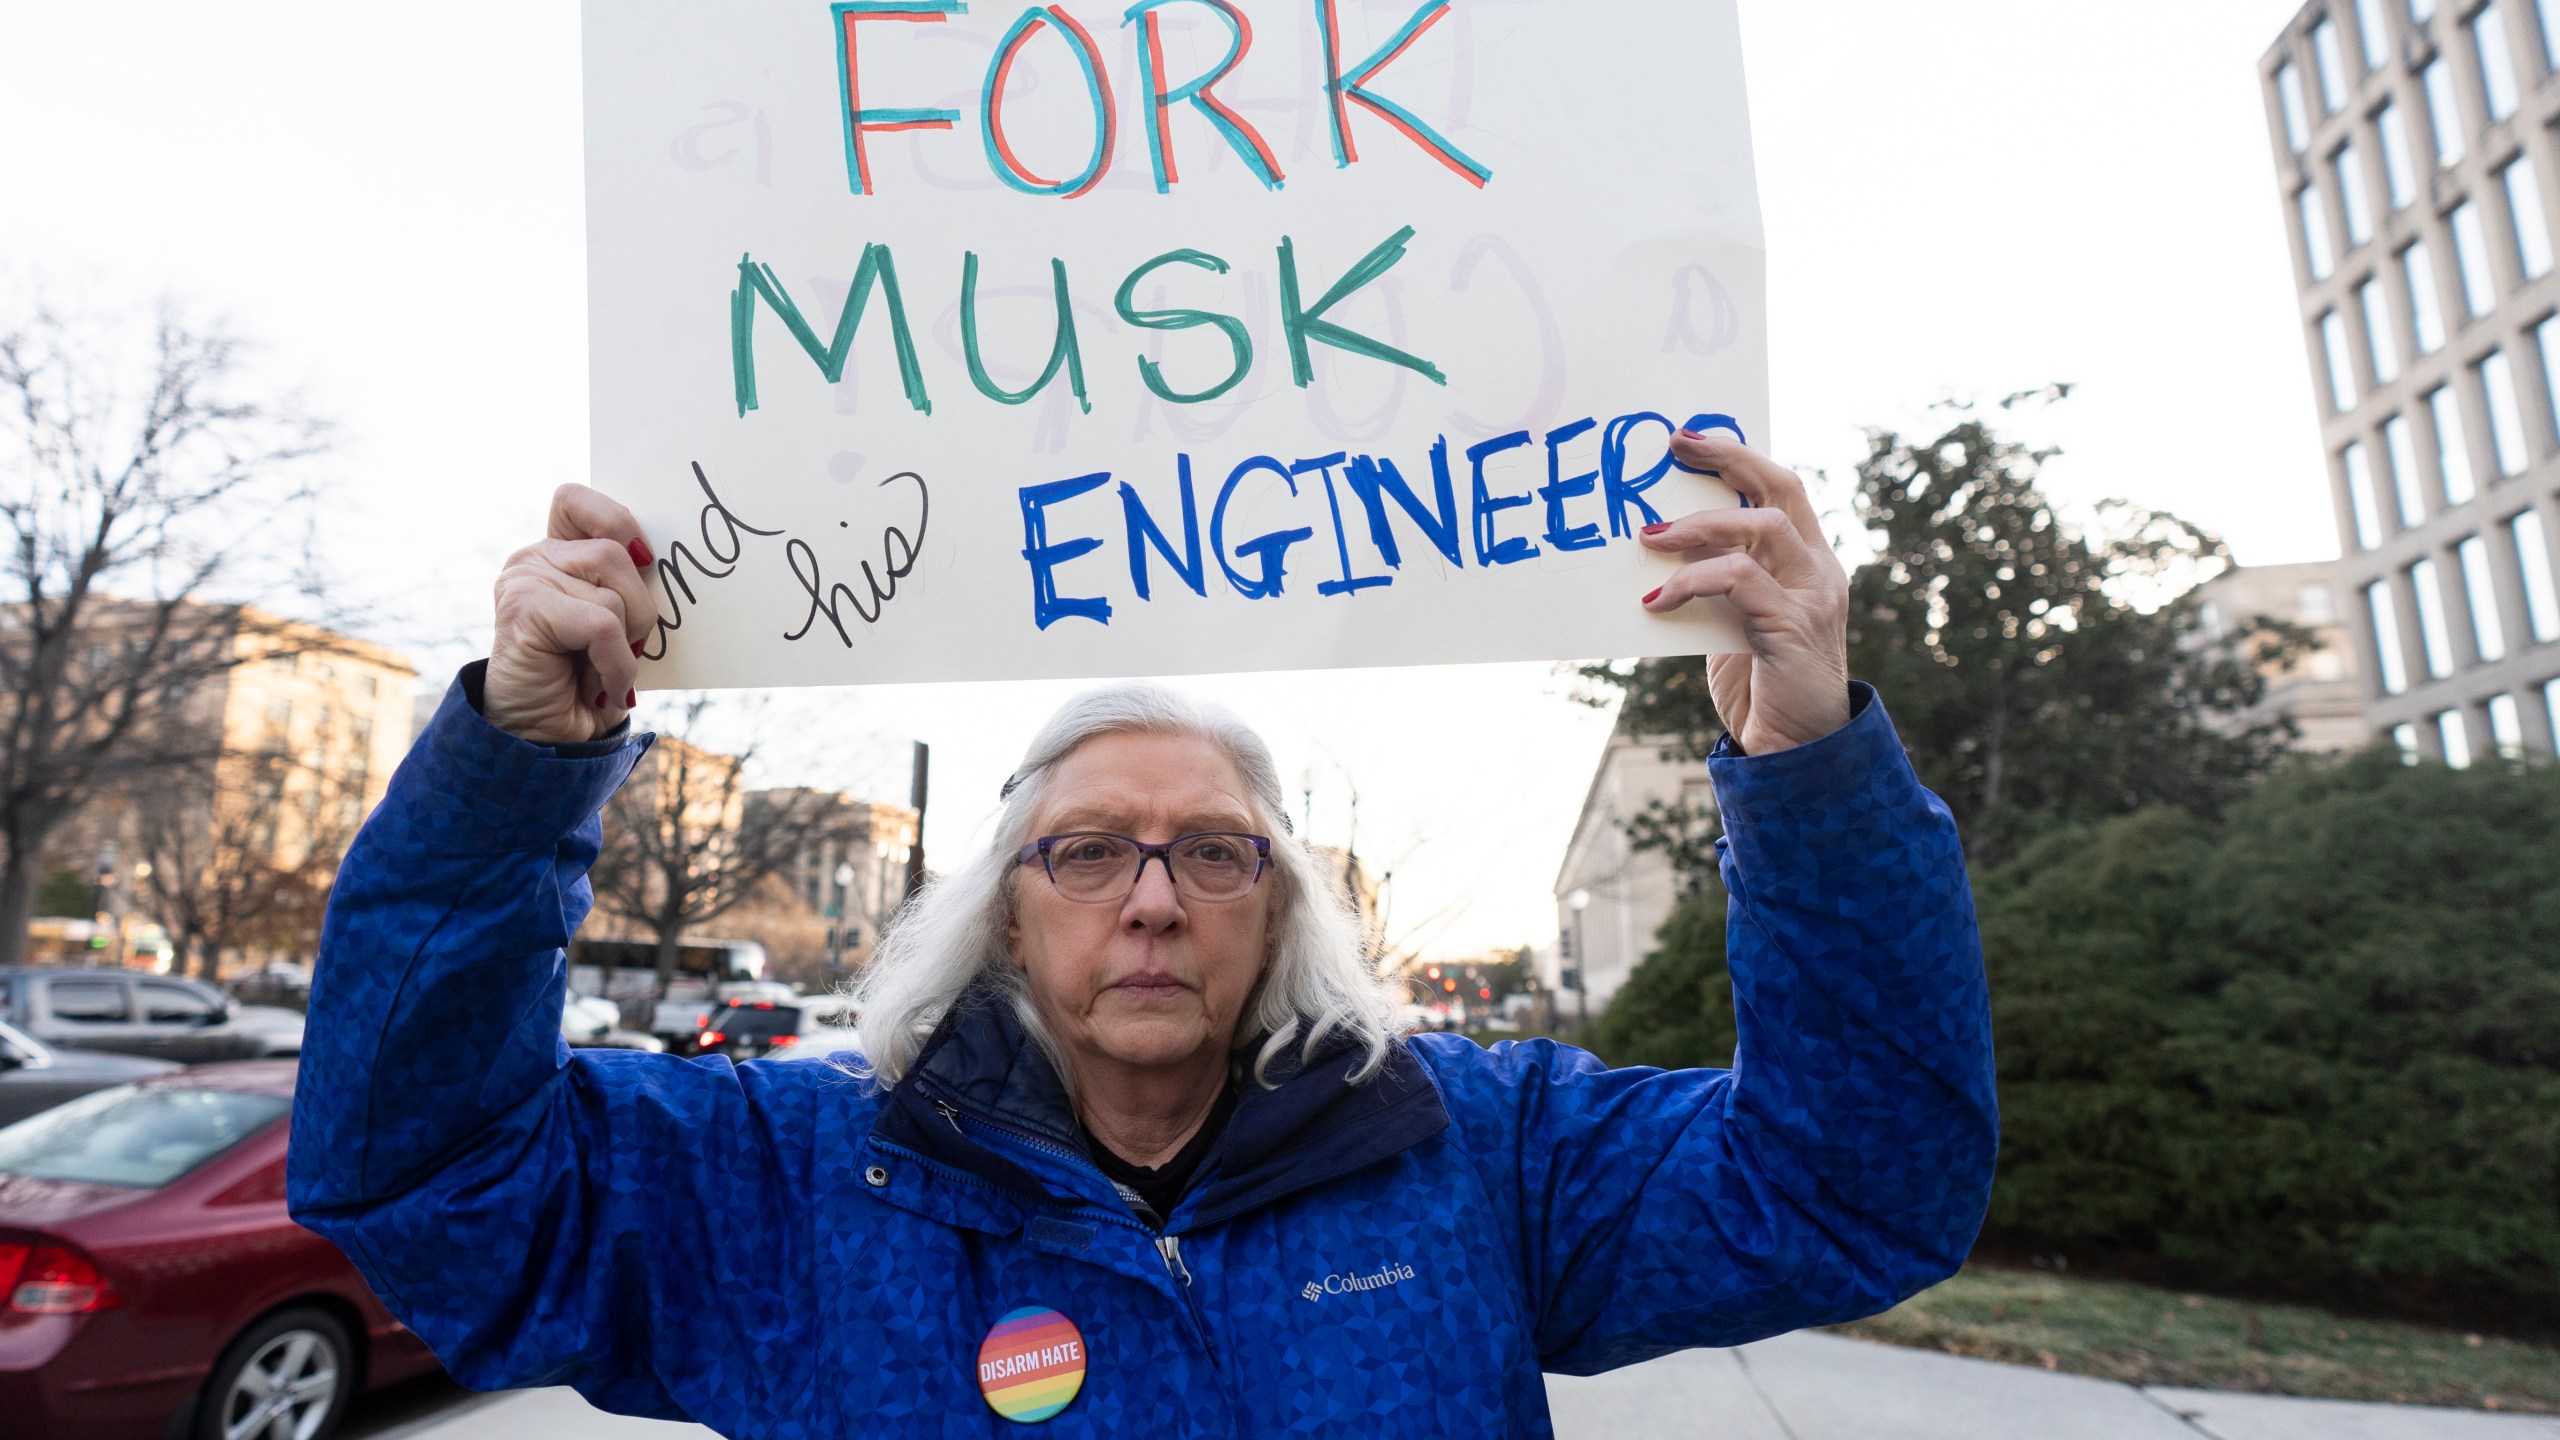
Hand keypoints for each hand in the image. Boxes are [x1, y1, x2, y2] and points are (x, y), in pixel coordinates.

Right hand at [486, 485, 659, 745]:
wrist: (546, 740)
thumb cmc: (588, 682)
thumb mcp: (618, 624)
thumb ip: (628, 585)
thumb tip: (664, 563)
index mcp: (557, 552)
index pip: (576, 500)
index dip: (617, 521)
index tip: (643, 560)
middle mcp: (534, 558)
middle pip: (615, 550)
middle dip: (640, 607)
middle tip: (627, 647)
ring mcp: (524, 581)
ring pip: (612, 592)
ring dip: (628, 642)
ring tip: (605, 670)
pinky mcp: (523, 609)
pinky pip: (601, 624)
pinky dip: (615, 662)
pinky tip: (601, 685)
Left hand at [1638, 432, 1851, 755]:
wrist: (1797, 753)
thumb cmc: (1760, 687)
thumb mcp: (1732, 621)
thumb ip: (1717, 582)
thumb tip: (1663, 544)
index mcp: (1807, 562)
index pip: (1781, 489)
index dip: (1738, 457)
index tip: (1688, 438)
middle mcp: (1818, 570)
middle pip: (1781, 488)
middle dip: (1729, 459)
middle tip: (1675, 447)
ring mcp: (1811, 596)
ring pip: (1761, 527)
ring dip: (1699, 526)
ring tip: (1649, 538)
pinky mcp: (1793, 626)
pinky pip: (1739, 581)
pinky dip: (1692, 581)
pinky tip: (1657, 600)